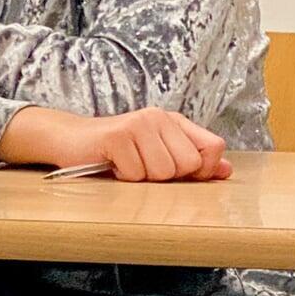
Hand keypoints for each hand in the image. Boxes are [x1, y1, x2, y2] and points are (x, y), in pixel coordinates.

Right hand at [54, 107, 232, 181]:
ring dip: (142, 178)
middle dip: (166, 177)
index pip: (213, 146)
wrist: (68, 139)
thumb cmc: (114, 151)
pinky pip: (135, 173)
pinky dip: (122, 177)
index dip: (202, 169)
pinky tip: (112, 165)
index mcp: (173, 121)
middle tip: (143, 167)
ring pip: (162, 172)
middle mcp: (158, 117)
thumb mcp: (157, 153)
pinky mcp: (116, 136)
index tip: (179, 173)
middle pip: (187, 164)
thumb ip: (192, 160)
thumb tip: (226, 170)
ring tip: (126, 165)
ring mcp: (137, 124)